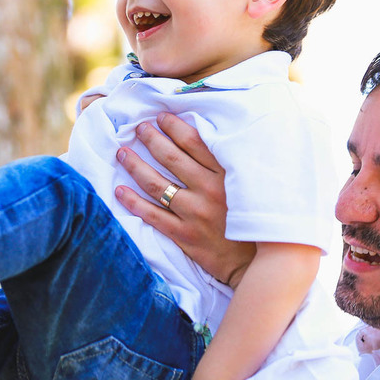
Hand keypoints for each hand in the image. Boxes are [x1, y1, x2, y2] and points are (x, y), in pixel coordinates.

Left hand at [115, 112, 254, 286]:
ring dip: (135, 166)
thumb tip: (210, 136)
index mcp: (227, 174)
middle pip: (171, 158)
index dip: (174, 127)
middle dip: (151, 139)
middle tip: (139, 129)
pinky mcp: (185, 236)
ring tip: (122, 154)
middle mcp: (209, 191)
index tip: (161, 117)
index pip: (194, 142)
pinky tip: (119, 191)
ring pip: (157, 184)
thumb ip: (230, 164)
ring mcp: (195, 214)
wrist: (259, 262)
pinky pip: (153, 216)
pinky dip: (133, 202)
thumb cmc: (255, 216)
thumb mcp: (251, 184)